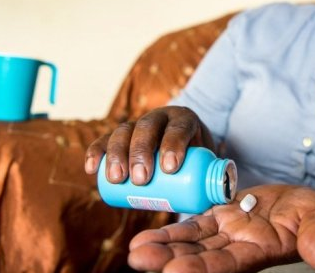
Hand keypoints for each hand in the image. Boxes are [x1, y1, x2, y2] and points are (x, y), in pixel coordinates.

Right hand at [84, 106, 213, 184]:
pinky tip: (91, 169)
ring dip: (117, 154)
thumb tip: (223, 197)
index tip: (170, 169)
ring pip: (123, 131)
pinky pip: (103, 140)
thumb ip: (215, 176)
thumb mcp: (208, 162)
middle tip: (142, 180)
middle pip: (147, 128)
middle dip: (142, 153)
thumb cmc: (196, 161)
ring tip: (117, 179)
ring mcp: (136, 124)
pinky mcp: (118, 136)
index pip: (179, 126)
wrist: (179, 150)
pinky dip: (96, 152)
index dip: (173, 144)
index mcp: (184, 119)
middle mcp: (159, 117)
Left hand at [127, 185, 314, 272]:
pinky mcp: (220, 219)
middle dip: (168, 260)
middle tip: (138, 259)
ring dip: (163, 247)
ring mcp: (226, 235)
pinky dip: (171, 232)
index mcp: (259, 253)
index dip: (200, 270)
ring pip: (190, 244)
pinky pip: (193, 226)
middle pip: (198, 258)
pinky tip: (147, 236)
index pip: (226, 265)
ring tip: (134, 250)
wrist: (306, 207)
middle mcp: (237, 249)